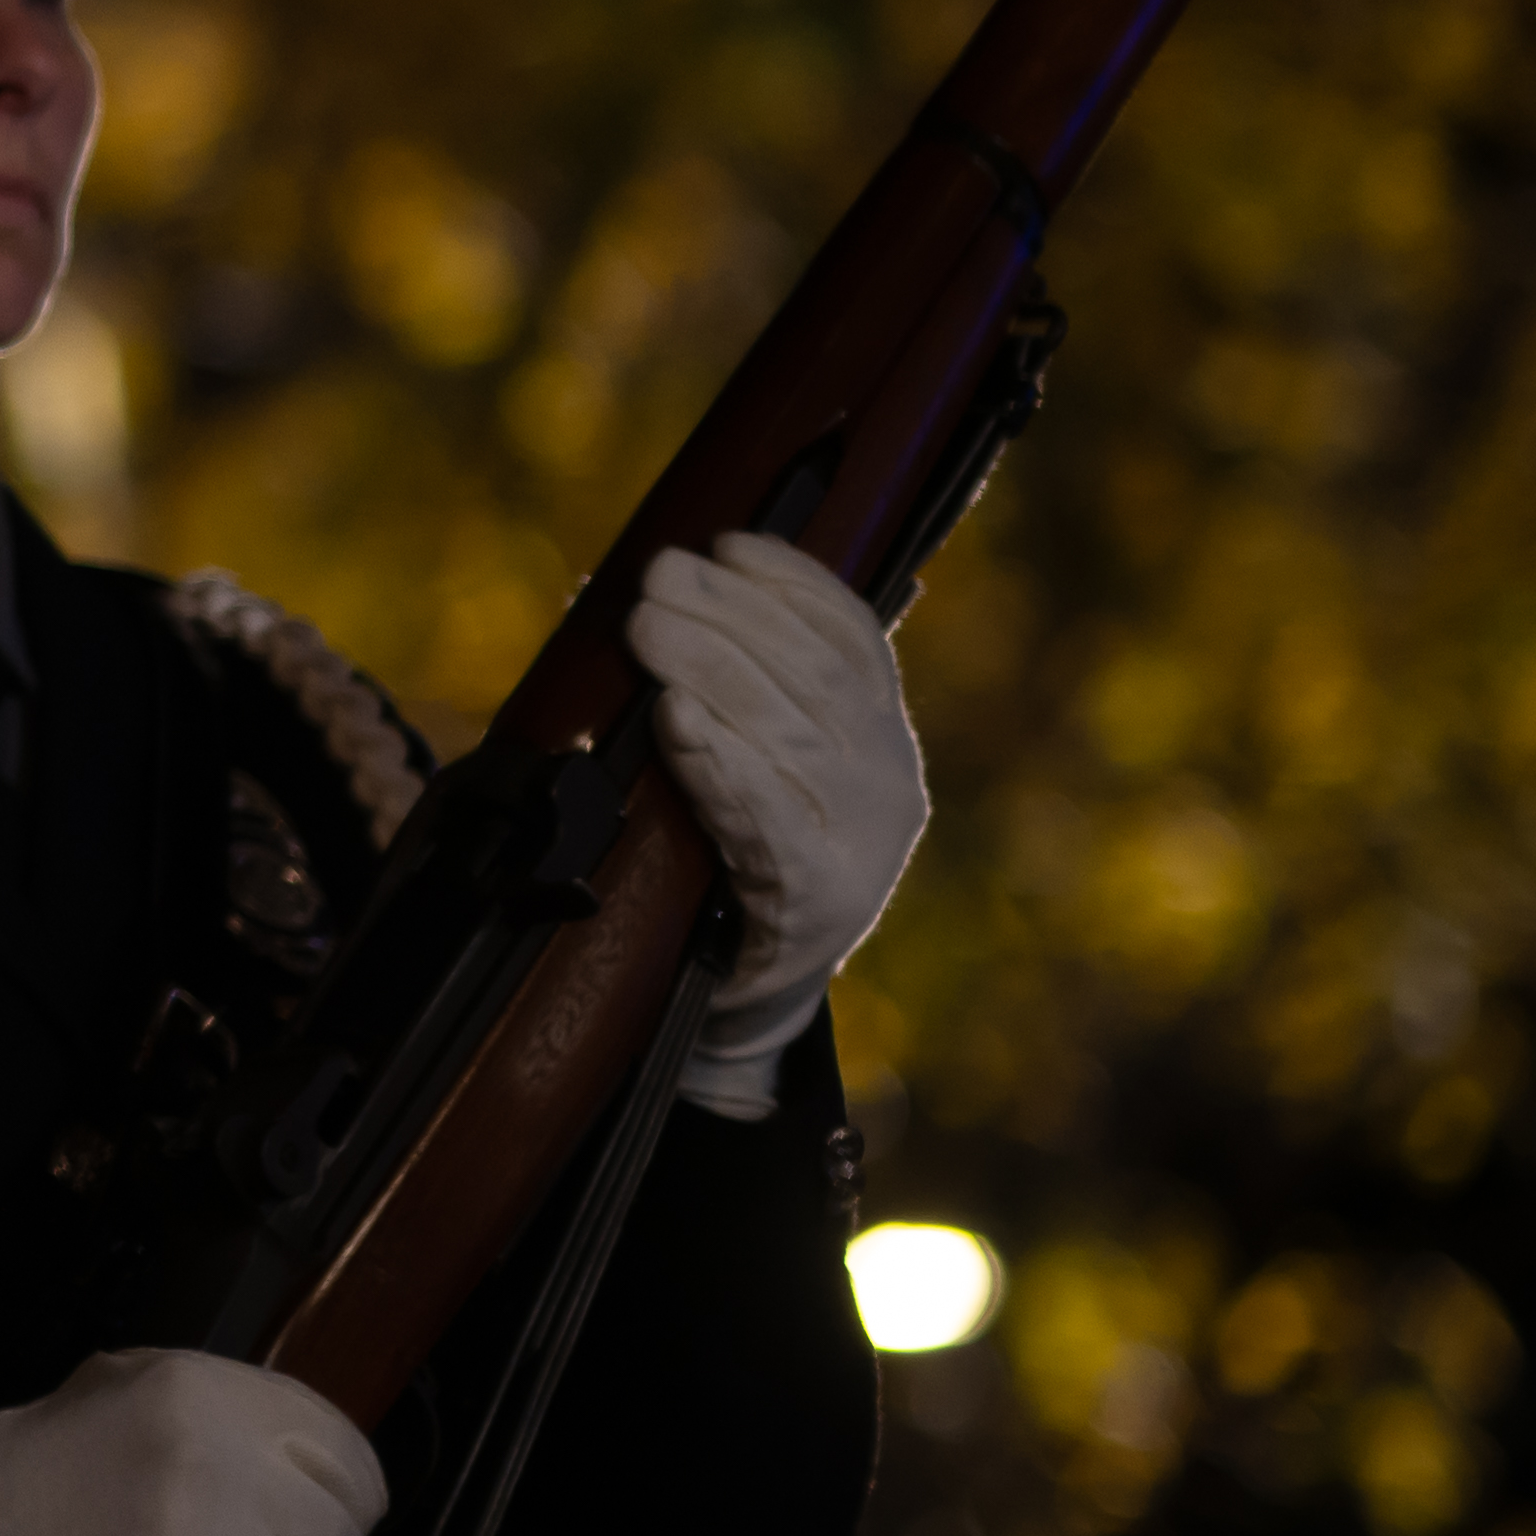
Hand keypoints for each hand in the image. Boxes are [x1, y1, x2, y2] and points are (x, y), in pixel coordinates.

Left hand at [630, 530, 928, 1119]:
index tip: (727, 540)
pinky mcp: (821, 900)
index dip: (791, 582)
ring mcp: (864, 844)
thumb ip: (738, 686)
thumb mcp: (758, 762)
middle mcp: (888, 780)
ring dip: (711, 668)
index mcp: (881, 735)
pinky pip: (768, 820)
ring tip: (648, 627)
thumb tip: (653, 591)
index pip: (851, 636)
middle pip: (813, 675)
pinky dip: (719, 762)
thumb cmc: (736, 858)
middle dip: (730, 613)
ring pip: (790, 735)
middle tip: (656, 575)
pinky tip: (676, 719)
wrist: (749, 994)